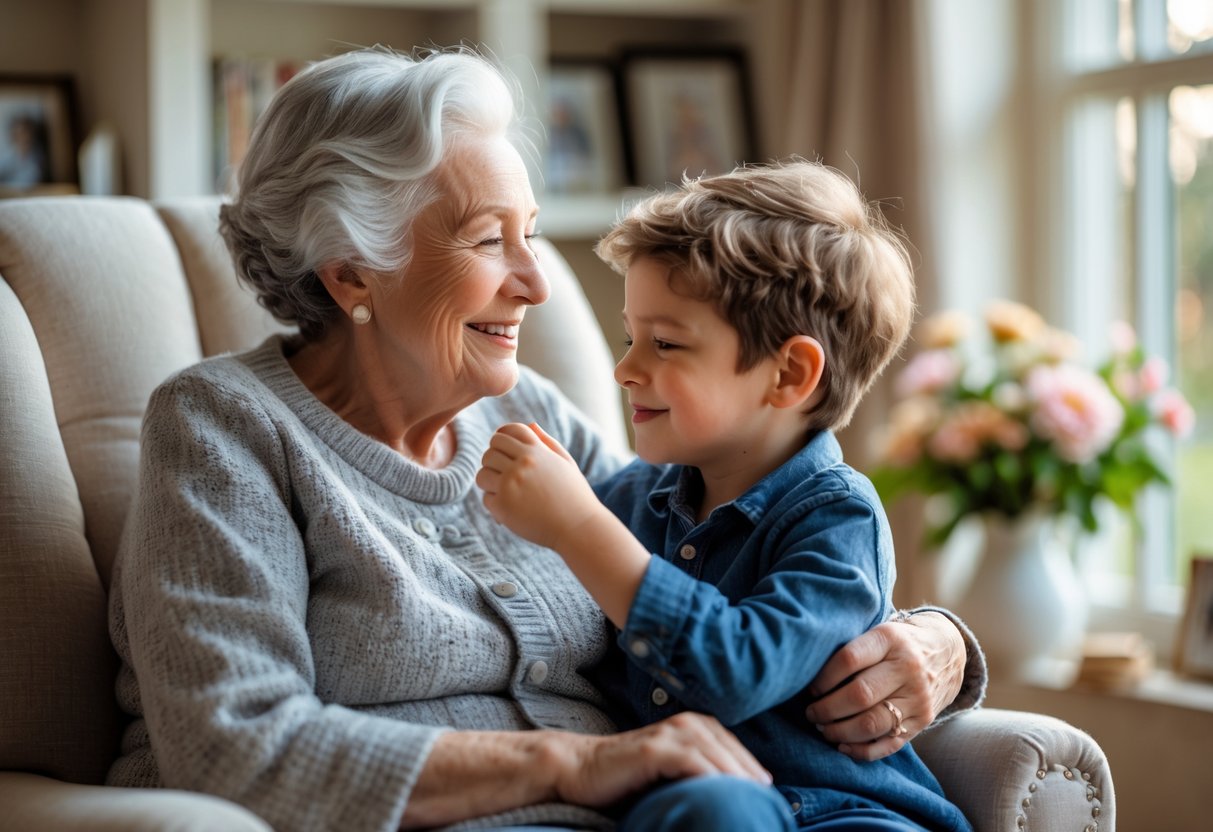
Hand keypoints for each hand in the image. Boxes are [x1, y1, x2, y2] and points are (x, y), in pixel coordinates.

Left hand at [477, 422, 604, 550]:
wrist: (579, 527)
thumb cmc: (575, 495)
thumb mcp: (566, 463)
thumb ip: (547, 442)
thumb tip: (530, 424)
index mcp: (537, 451)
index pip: (507, 431)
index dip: (502, 438)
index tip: (504, 451)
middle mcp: (522, 464)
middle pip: (490, 451)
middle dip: (494, 461)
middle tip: (504, 474)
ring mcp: (511, 484)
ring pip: (483, 473)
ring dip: (490, 482)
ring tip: (505, 491)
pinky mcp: (503, 506)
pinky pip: (486, 498)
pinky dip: (495, 503)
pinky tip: (511, 508)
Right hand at [544, 713, 771, 807]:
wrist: (579, 771)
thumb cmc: (625, 778)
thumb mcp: (669, 771)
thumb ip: (695, 773)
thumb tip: (730, 796)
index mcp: (692, 726)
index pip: (734, 747)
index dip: (752, 770)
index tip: (769, 795)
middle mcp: (684, 723)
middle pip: (730, 749)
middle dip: (751, 775)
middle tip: (770, 803)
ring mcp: (668, 733)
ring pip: (715, 754)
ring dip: (737, 777)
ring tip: (754, 801)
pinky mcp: (654, 748)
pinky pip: (691, 761)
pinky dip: (711, 777)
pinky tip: (723, 794)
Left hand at [804, 612, 964, 760]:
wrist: (948, 651)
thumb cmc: (898, 641)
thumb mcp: (879, 630)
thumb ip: (852, 646)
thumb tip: (807, 669)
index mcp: (890, 639)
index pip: (848, 660)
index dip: (823, 679)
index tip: (810, 688)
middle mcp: (907, 668)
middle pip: (859, 695)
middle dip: (827, 709)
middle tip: (811, 713)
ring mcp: (917, 698)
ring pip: (871, 724)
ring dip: (840, 732)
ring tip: (823, 728)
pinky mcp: (923, 721)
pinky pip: (888, 744)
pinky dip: (862, 751)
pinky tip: (843, 746)